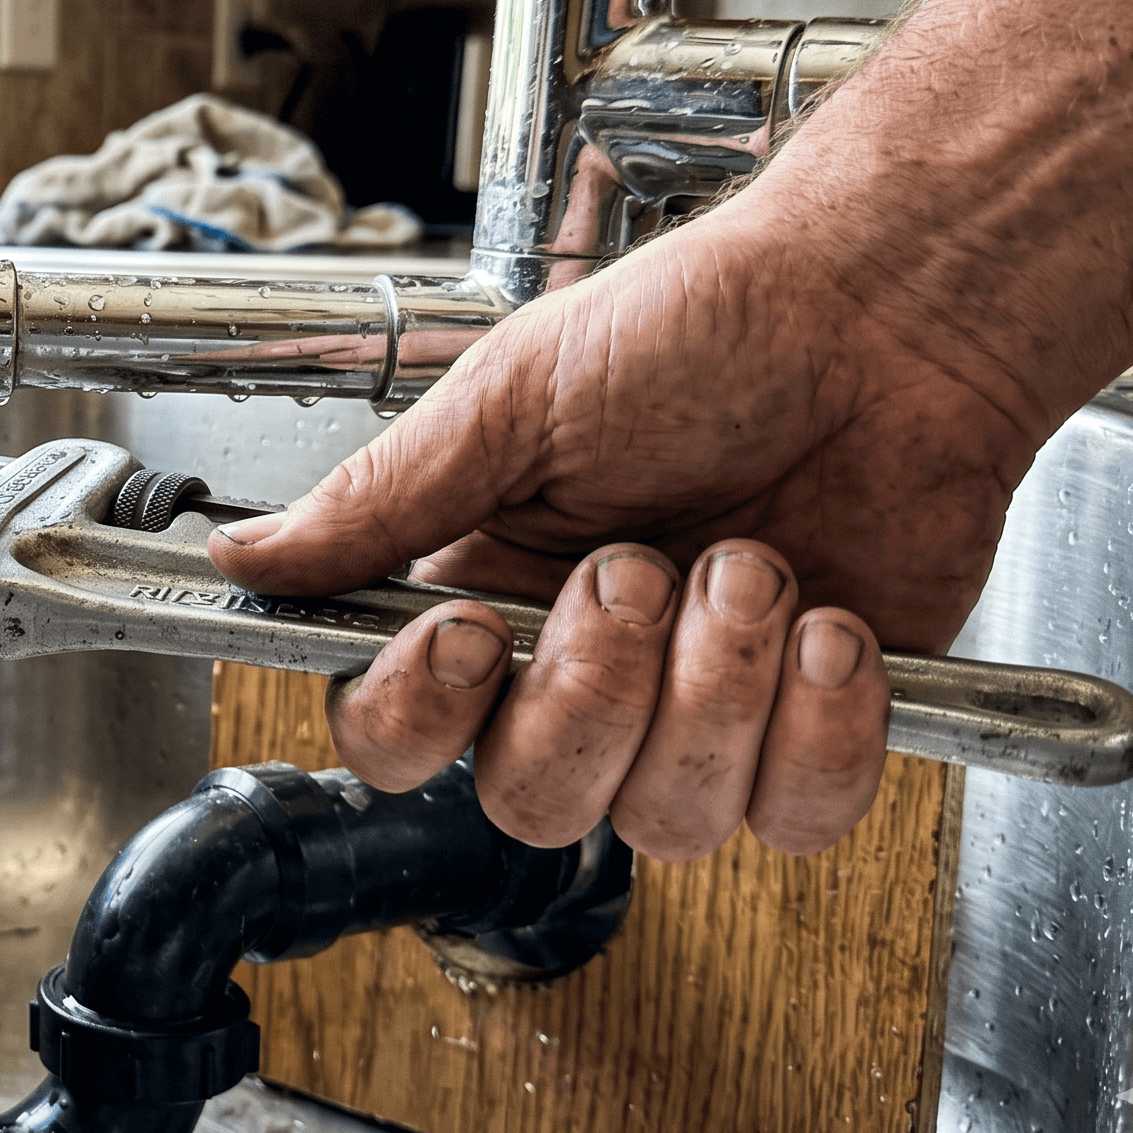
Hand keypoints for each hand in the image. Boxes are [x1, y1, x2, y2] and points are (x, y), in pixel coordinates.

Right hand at [205, 217, 1053, 858]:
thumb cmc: (709, 329)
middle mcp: (579, 673)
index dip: (424, 712)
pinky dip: (823, 726)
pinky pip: (795, 819)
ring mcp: (698, 714)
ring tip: (757, 563)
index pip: (394, 735)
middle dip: (596, 689)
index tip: (477, 632)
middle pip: (529, 801)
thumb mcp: (513, 398)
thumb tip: (241, 557)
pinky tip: (833, 623)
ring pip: (666, 820)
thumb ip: (378, 501)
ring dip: (720, 686)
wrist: (891, 312)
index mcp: (482, 595)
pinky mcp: (816, 733)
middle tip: (643, 566)